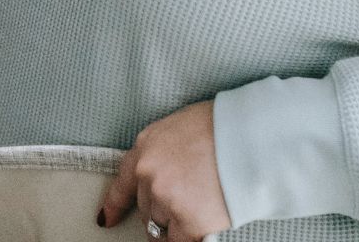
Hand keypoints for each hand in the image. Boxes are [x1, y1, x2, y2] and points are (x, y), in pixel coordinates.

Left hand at [97, 101, 230, 240]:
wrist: (252, 139)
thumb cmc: (224, 127)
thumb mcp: (181, 127)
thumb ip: (164, 152)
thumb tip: (165, 173)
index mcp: (146, 146)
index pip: (122, 183)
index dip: (114, 205)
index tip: (106, 219)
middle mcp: (149, 173)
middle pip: (146, 208)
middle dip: (162, 209)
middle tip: (187, 201)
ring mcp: (166, 199)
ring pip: (160, 227)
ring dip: (175, 224)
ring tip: (199, 209)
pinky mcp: (188, 221)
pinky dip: (188, 238)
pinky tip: (201, 228)